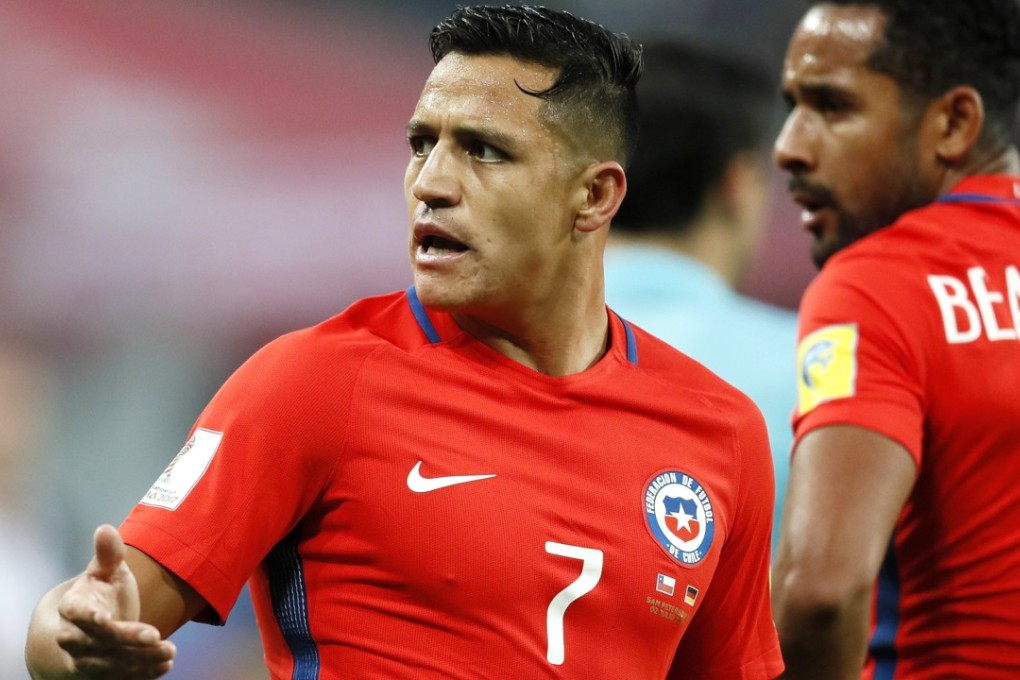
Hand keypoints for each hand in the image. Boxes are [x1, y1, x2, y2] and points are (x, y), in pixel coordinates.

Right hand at [52, 524, 176, 677]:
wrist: (88, 628)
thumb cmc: (100, 593)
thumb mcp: (105, 572)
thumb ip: (108, 554)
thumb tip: (105, 528)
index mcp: (73, 607)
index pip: (76, 614)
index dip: (89, 618)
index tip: (105, 620)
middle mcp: (73, 637)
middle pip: (96, 642)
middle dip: (124, 640)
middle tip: (155, 635)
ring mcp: (85, 659)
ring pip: (109, 664)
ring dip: (139, 661)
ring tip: (169, 652)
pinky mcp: (100, 674)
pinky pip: (119, 677)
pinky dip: (142, 674)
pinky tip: (165, 666)